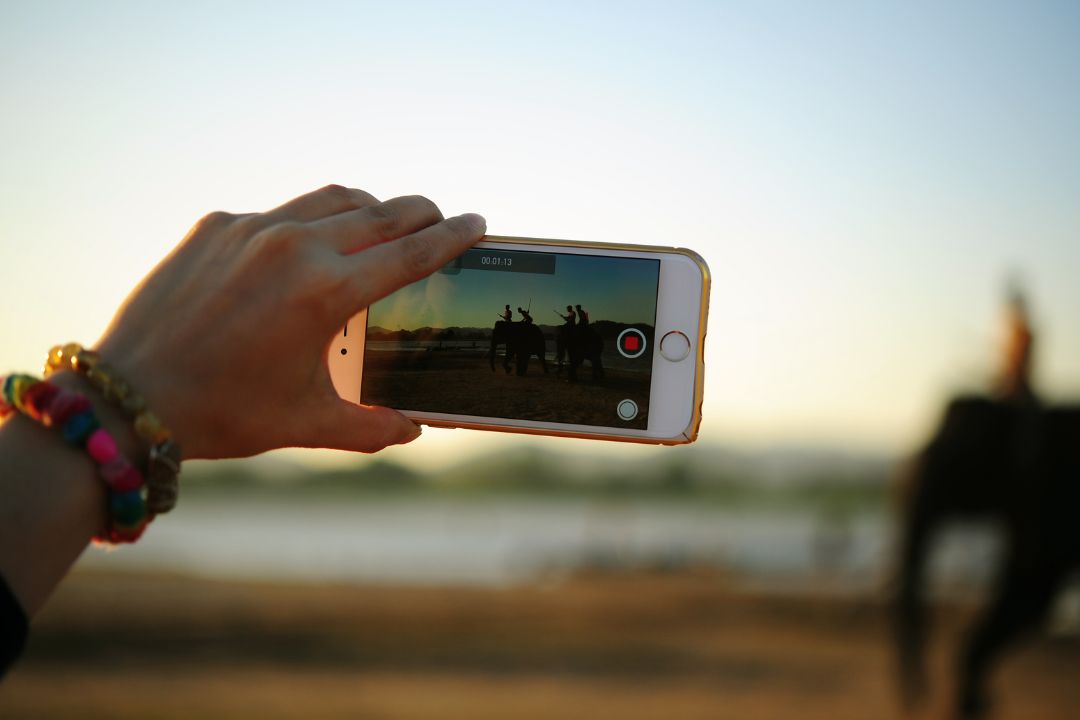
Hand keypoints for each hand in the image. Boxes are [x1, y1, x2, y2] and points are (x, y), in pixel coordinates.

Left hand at [94, 185, 485, 458]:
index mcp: (326, 292)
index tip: (478, 222)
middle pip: (381, 212)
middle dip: (420, 212)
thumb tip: (414, 429)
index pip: (411, 253)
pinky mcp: (215, 225)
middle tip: (440, 218)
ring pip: (332, 199)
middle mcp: (293, 247)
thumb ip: (372, 427)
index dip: (453, 237)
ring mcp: (251, 228)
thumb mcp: (307, 423)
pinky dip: (309, 222)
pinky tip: (308, 245)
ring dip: (370, 206)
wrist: (130, 396)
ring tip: (384, 221)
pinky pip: (280, 212)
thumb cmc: (225, 413)